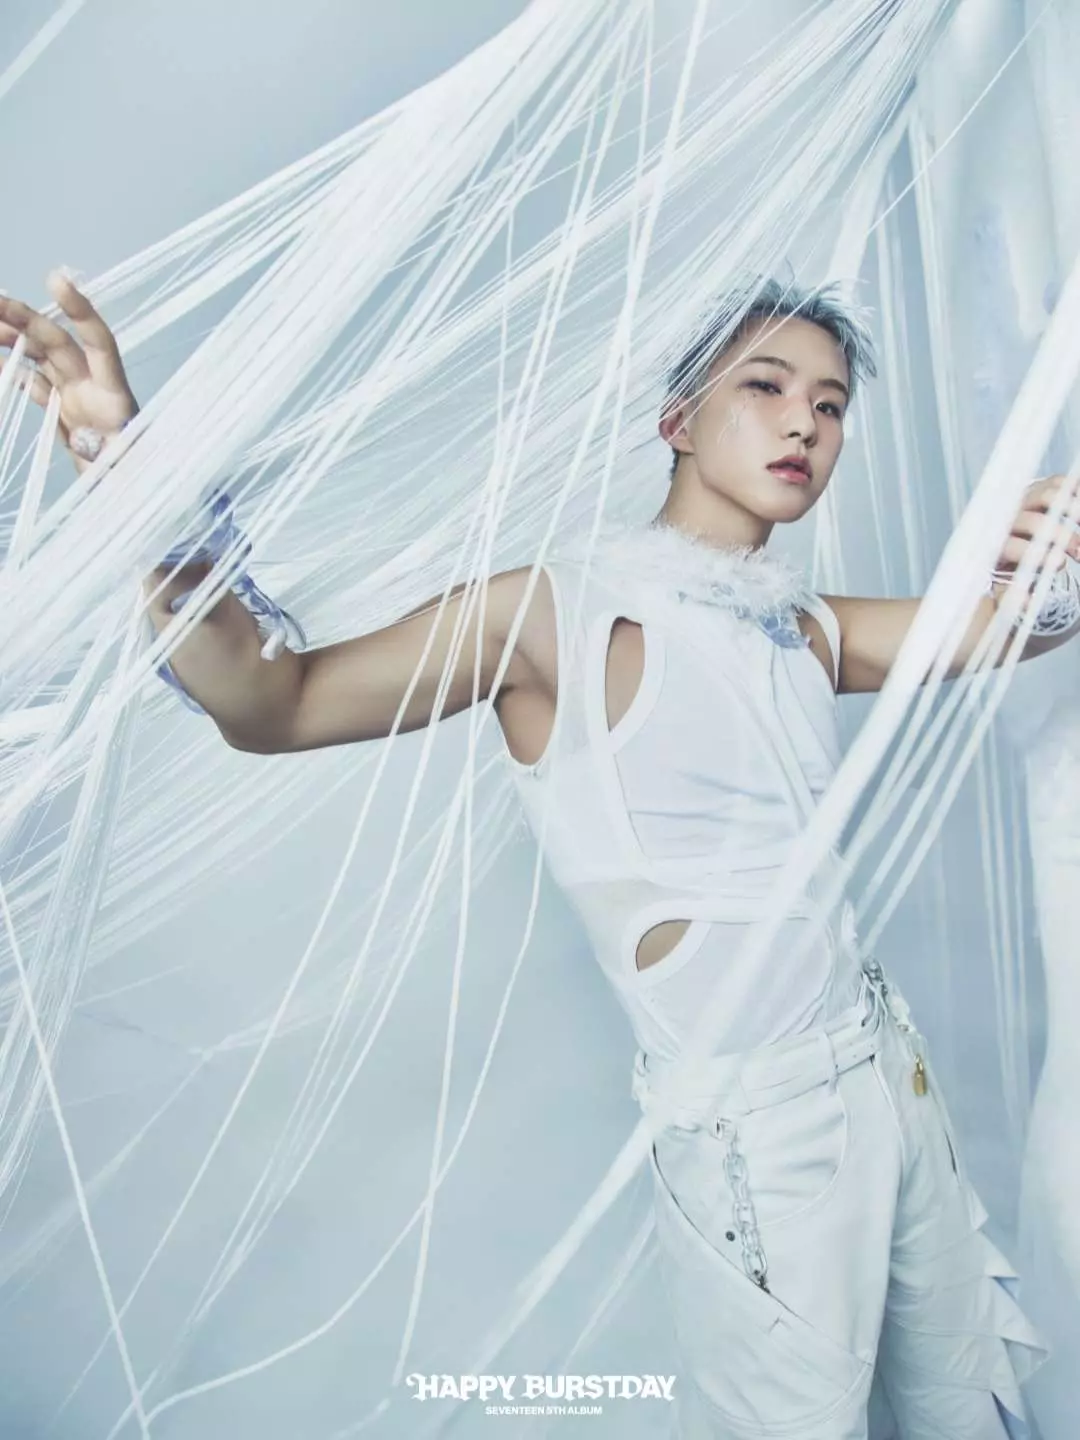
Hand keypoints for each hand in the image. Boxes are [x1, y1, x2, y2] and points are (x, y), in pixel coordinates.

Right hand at [0, 270, 138, 471]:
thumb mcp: (135, 469)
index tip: (56, 281)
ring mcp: (78, 398)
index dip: (81, 311)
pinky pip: (37, 384)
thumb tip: (96, 445)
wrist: (137, 504)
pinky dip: (16, 370)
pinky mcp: (65, 413)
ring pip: (43, 358)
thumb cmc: (139, 484)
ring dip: (16, 339)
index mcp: (116, 396)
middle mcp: (96, 388)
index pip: (100, 342)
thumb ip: (116, 451)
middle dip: (27, 320)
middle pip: (59, 343)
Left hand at [993, 474, 1079, 589]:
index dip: (1037, 555)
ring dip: (1073, 510)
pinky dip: (1076, 491)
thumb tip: (1027, 603)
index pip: (1014, 546)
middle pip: (1036, 521)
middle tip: (1079, 551)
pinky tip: (1079, 510)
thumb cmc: (1011, 564)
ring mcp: (1024, 498)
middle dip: (1063, 537)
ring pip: (1050, 496)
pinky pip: (1060, 482)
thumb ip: (1013, 596)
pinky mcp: (1040, 485)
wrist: (1010, 535)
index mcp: (997, 543)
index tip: (1061, 564)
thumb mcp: (1007, 582)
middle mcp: (1008, 517)